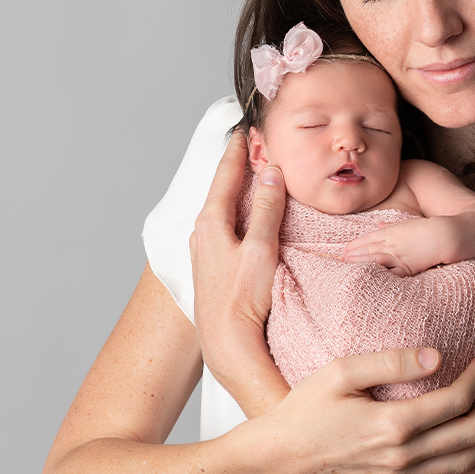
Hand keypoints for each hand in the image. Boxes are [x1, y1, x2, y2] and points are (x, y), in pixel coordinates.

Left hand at [190, 131, 285, 393]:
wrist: (227, 344)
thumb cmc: (241, 300)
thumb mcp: (261, 248)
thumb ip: (267, 209)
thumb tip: (271, 174)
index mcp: (211, 222)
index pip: (226, 175)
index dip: (237, 150)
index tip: (245, 129)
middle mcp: (203, 234)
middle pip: (222, 189)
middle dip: (237, 167)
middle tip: (251, 147)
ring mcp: (206, 251)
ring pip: (224, 209)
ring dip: (239, 191)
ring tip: (254, 177)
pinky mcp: (214, 267)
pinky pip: (226, 228)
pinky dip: (239, 213)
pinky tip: (249, 220)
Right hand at [252, 349, 474, 473]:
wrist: (281, 453)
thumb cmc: (306, 408)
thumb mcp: (341, 371)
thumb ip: (391, 361)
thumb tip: (437, 355)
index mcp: (392, 424)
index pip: (455, 402)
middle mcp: (403, 454)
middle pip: (470, 433)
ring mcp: (401, 473)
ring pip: (467, 462)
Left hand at [342, 217, 455, 275]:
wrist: (446, 235)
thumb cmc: (428, 229)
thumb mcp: (408, 224)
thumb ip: (392, 226)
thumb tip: (379, 225)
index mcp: (392, 232)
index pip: (368, 238)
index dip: (355, 245)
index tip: (345, 249)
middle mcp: (392, 243)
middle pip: (368, 249)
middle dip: (353, 254)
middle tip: (340, 260)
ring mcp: (399, 255)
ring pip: (374, 259)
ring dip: (360, 263)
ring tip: (348, 267)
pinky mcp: (407, 267)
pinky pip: (389, 273)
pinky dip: (378, 275)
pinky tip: (368, 279)